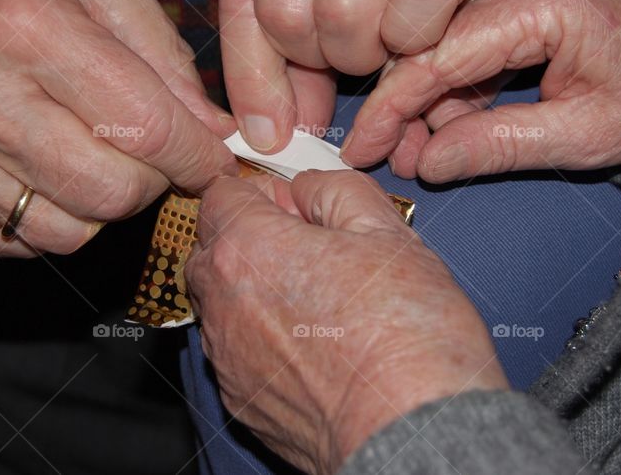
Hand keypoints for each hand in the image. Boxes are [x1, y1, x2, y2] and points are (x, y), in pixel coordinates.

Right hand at [0, 0, 237, 255]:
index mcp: (25, 22)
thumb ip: (166, 56)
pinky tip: (44, 166)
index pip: (143, 124)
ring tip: (93, 151)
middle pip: (110, 190)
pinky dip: (51, 215)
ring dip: (102, 202)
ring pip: (70, 231)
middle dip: (153, 181)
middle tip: (151, 152)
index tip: (215, 161)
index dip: (196, 154)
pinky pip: (19, 241)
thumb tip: (215, 131)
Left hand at [185, 170, 507, 474]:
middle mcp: (224, 301)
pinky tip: (312, 344)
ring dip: (251, 289)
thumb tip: (308, 189)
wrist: (411, 431)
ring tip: (314, 299)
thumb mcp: (385, 230)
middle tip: (305, 245)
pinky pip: (236, 349)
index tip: (291, 202)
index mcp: (249, 248)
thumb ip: (334, 190)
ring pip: (221, 301)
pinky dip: (260, 338)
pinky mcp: (241, 399)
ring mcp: (228, 356)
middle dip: (246, 237)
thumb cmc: (407, 334)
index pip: (219, 194)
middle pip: (210, 247)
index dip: (258, 191)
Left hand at [219, 0, 535, 152]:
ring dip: (367, 54)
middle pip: (283, 10)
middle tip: (351, 56)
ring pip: (340, 10)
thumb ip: (282, 61)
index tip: (272, 130)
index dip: (255, 78)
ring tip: (389, 39)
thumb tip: (270, 134)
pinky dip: (415, 35)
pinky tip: (423, 33)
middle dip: (317, 58)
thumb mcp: (316, 1)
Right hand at [341, 0, 620, 180]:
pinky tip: (448, 127)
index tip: (361, 148)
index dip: (392, 106)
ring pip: (433, 42)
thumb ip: (502, 144)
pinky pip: (456, 40)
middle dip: (403, 107)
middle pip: (425, 42)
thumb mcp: (586, 133)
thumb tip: (429, 163)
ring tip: (424, 155)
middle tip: (396, 160)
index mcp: (540, 0)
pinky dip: (449, 87)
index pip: (440, 54)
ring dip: (425, 102)